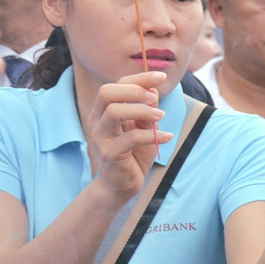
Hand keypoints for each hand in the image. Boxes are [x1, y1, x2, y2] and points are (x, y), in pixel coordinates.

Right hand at [85, 71, 171, 201]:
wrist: (121, 186)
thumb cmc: (133, 156)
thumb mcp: (143, 129)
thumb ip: (146, 111)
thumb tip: (154, 89)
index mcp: (103, 112)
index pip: (115, 85)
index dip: (139, 78)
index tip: (161, 77)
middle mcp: (97, 122)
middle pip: (107, 93)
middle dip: (135, 90)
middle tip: (155, 99)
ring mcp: (101, 138)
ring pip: (114, 112)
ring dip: (142, 111)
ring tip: (161, 117)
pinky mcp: (110, 154)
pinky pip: (131, 138)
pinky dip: (153, 135)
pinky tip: (168, 137)